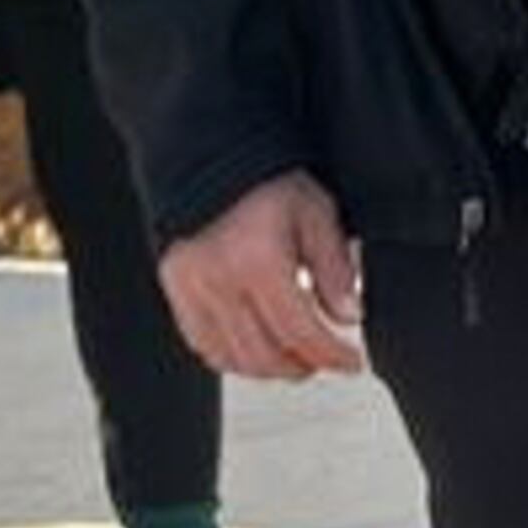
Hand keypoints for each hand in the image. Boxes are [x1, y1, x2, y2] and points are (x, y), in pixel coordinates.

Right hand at [157, 170, 362, 379]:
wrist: (214, 158)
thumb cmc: (268, 181)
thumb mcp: (317, 214)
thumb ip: (334, 268)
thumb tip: (348, 316)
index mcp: (259, 262)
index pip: (299, 331)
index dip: (330, 355)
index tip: (351, 362)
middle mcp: (220, 282)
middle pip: (264, 353)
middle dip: (302, 365)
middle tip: (326, 360)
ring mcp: (192, 289)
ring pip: (231, 357)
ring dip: (268, 368)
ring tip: (295, 360)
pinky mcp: (175, 289)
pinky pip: (202, 343)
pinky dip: (231, 357)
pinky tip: (255, 351)